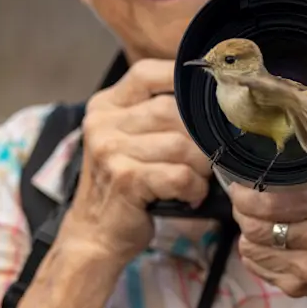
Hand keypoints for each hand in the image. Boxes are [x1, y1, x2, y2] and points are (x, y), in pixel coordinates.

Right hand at [63, 60, 211, 263]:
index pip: (146, 73)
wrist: (95, 234)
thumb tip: (211, 97)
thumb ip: (155, 116)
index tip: (206, 95)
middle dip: (200, 136)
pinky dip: (194, 187)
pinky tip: (190, 194)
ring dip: (200, 165)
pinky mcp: (125, 179)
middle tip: (207, 157)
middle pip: (171, 110)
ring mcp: (110, 151)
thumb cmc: (124, 186)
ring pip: (180, 144)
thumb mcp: (129, 141)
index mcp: (105, 106)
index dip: (180, 79)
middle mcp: (102, 123)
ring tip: (197, 179)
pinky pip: (179, 175)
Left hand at [228, 115, 306, 307]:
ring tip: (252, 214)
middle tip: (243, 194)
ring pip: (252, 244)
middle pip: (255, 221)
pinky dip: (253, 251)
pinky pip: (258, 266)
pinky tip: (264, 239)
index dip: (246, 188)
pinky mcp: (301, 287)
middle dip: (241, 205)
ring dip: (245, 227)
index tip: (241, 178)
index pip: (273, 197)